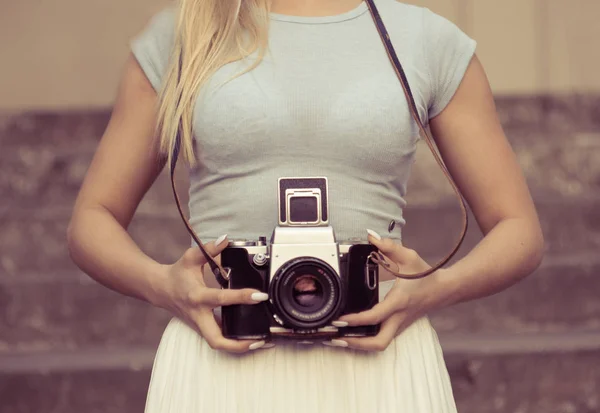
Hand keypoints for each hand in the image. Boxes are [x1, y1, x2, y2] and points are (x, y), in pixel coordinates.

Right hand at [155, 235, 274, 353]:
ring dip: (238, 347)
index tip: (259, 296)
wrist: (160, 289)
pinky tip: (249, 339)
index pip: (221, 299)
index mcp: (197, 296)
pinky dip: (233, 341)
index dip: (241, 298)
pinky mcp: (201, 328)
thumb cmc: (177, 274)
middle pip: (216, 339)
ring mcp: (199, 325)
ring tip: (260, 342)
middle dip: (238, 343)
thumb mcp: (190, 258)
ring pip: (217, 343)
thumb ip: (209, 248)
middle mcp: (198, 315)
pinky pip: (218, 339)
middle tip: (260, 339)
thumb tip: (226, 240)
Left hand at [324, 230, 441, 351]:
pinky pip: (382, 338)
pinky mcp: (399, 327)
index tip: (341, 319)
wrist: (444, 290)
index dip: (356, 320)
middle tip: (337, 337)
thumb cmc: (426, 275)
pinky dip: (367, 340)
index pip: (375, 316)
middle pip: (378, 342)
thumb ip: (388, 246)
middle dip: (356, 343)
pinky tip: (353, 334)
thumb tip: (371, 237)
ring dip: (360, 345)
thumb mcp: (408, 257)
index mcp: (399, 301)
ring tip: (340, 339)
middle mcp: (399, 317)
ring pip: (380, 344)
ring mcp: (400, 325)